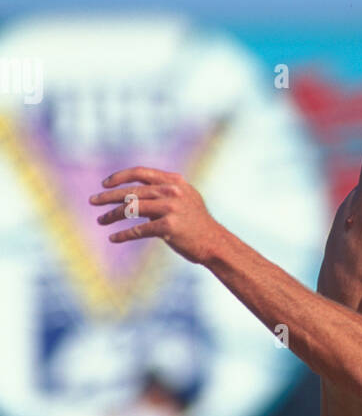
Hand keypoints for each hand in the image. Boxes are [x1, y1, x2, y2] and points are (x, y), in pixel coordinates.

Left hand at [89, 167, 221, 264]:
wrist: (215, 243)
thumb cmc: (196, 223)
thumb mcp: (184, 198)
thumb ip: (163, 192)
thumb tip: (133, 195)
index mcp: (174, 181)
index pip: (140, 172)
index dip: (120, 176)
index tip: (104, 184)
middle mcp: (172, 191)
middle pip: (131, 191)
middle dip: (108, 196)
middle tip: (92, 201)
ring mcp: (171, 208)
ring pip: (131, 209)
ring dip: (112, 215)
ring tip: (100, 221)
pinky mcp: (169, 227)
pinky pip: (139, 230)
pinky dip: (123, 235)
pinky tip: (113, 238)